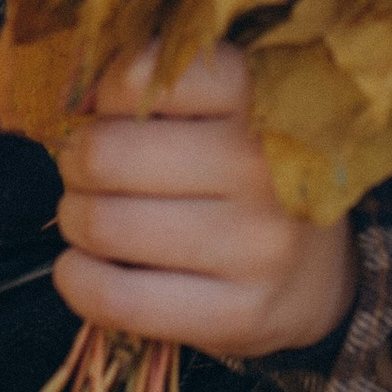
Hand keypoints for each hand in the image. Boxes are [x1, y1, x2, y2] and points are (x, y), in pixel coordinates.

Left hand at [54, 41, 355, 360]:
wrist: (316, 275)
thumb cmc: (248, 175)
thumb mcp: (227, 111)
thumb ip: (159, 86)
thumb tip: (75, 97)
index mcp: (262, 98)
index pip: (149, 77)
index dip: (108, 90)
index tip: (115, 108)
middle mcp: (265, 168)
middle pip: (106, 155)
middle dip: (78, 162)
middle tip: (90, 170)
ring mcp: (255, 247)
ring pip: (103, 226)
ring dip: (75, 219)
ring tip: (93, 217)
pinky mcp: (237, 314)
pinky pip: (116, 299)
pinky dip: (76, 279)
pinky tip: (84, 267)